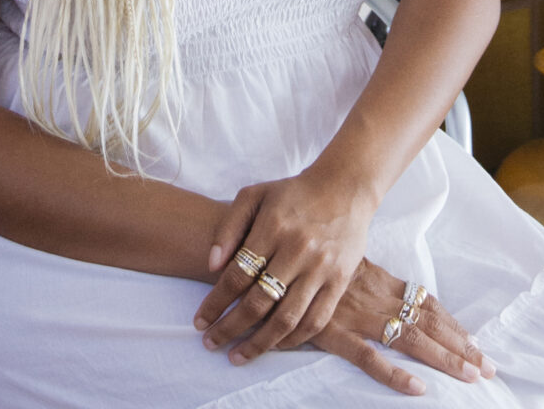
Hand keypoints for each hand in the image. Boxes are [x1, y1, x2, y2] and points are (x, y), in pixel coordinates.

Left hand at [196, 167, 373, 360]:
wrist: (344, 187)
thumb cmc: (292, 194)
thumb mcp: (255, 195)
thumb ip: (229, 226)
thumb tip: (211, 266)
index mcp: (273, 226)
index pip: (237, 275)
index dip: (215, 303)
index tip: (200, 321)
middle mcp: (297, 249)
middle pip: (258, 302)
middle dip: (229, 328)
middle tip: (211, 343)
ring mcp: (320, 268)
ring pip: (286, 319)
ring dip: (258, 344)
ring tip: (238, 355)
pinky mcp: (339, 281)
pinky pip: (315, 321)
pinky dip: (292, 340)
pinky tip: (274, 346)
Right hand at [312, 260, 494, 395]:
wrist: (279, 258)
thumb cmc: (315, 262)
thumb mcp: (348, 266)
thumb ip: (370, 280)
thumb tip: (395, 296)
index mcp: (381, 282)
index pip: (427, 303)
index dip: (453, 324)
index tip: (477, 342)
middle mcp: (377, 298)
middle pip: (429, 322)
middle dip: (461, 346)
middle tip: (489, 368)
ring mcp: (358, 315)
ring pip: (410, 337)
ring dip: (443, 357)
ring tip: (470, 376)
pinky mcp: (335, 332)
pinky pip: (368, 357)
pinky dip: (394, 374)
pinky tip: (417, 388)